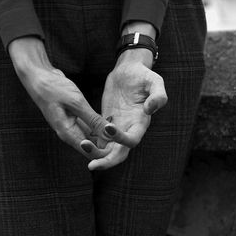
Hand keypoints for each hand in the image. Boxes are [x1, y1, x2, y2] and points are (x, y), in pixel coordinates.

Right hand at [9, 37, 112, 157]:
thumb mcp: (76, 103)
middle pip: (92, 147)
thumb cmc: (54, 89)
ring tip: (119, 126)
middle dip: (107, 144)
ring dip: (104, 133)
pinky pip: (89, 126)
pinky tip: (110, 118)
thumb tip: (109, 135)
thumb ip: (93, 120)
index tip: (119, 143)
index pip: (91, 153)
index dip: (106, 153)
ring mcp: (71, 126)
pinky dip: (99, 124)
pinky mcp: (74, 118)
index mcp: (68, 134)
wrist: (39, 76)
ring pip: (92, 137)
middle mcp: (69, 133)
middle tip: (122, 134)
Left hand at [88, 48, 167, 169]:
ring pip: (106, 149)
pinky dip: (89, 140)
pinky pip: (97, 137)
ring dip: (95, 153)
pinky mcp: (105, 122)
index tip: (109, 128)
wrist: (129, 70)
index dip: (122, 140)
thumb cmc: (143, 75)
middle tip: (91, 165)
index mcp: (141, 122)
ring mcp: (117, 127)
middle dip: (107, 161)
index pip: (132, 140)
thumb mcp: (155, 81)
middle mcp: (129, 129)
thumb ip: (158, 95)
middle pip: (119, 153)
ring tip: (82, 146)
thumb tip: (150, 110)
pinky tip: (77, 137)